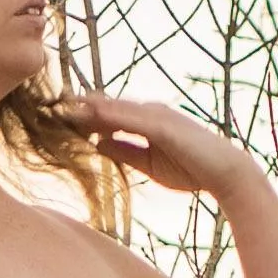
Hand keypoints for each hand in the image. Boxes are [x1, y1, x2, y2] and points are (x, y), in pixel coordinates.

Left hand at [58, 94, 265, 202]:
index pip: (110, 116)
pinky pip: (132, 118)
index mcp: (146, 122)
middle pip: (109, 107)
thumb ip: (124, 151)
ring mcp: (158, 116)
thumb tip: (98, 143)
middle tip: (52, 102)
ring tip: (63, 103)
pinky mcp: (164, 125)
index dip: (84, 115)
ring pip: (117, 108)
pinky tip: (92, 112)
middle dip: (81, 105)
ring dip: (91, 105)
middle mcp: (150, 113)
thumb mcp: (148, 163)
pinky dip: (111, 114)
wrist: (225, 174)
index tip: (58, 114)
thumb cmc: (191, 169)